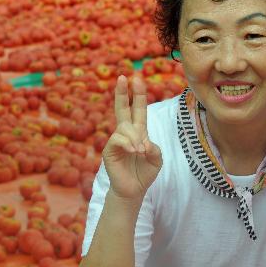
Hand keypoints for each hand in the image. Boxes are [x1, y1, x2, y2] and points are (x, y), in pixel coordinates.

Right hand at [101, 75, 162, 200]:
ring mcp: (116, 140)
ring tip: (140, 151)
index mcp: (139, 131)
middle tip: (123, 77)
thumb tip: (142, 143)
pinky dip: (128, 144)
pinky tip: (134, 151)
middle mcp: (126, 133)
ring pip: (125, 127)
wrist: (134, 190)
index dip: (138, 94)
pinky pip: (118, 139)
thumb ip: (153, 148)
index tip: (137, 78)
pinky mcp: (109, 150)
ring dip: (135, 137)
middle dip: (122, 92)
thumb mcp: (156, 159)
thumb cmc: (145, 172)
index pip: (138, 109)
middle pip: (123, 108)